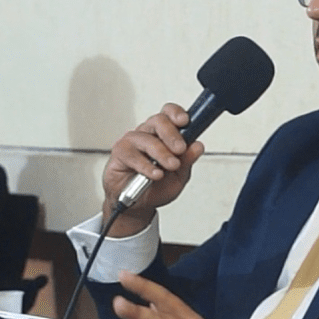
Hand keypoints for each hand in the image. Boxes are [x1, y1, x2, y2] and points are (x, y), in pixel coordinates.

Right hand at [101, 104, 205, 237]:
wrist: (138, 205)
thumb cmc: (157, 187)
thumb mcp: (179, 176)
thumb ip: (188, 161)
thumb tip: (198, 146)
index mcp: (164, 134)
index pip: (169, 113)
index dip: (176, 113)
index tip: (186, 121)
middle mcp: (148, 133)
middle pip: (159, 121)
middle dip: (172, 135)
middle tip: (180, 149)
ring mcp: (133, 142)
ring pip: (147, 139)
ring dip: (162, 153)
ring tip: (171, 165)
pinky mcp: (120, 153)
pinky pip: (132, 155)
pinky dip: (146, 166)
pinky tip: (155, 174)